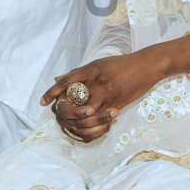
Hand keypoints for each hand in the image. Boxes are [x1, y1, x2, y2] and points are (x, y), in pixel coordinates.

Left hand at [42, 52, 162, 142]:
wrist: (147, 66)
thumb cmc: (121, 64)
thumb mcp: (97, 64)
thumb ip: (77, 73)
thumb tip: (56, 78)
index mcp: (90, 69)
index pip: (66, 82)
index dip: (52, 92)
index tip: (42, 102)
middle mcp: (97, 82)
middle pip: (73, 101)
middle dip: (65, 111)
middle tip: (61, 115)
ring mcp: (108, 94)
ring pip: (86, 114)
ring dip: (79, 121)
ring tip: (75, 123)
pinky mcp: (118, 103)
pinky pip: (101, 119)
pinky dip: (94, 124)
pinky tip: (91, 125)